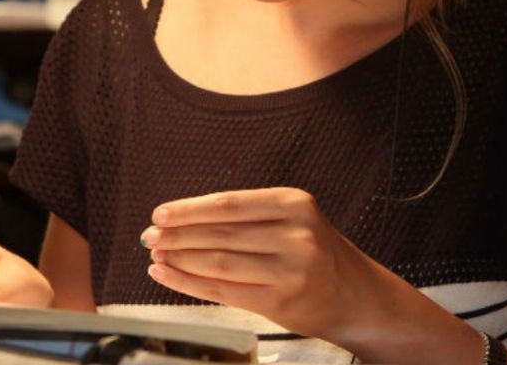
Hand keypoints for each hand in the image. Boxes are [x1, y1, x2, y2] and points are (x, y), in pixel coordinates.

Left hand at [139, 187, 375, 339]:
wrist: (355, 295)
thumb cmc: (315, 252)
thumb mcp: (293, 220)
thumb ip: (246, 218)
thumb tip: (182, 221)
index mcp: (295, 204)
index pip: (230, 204)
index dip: (190, 209)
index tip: (161, 214)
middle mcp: (296, 235)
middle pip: (221, 233)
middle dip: (178, 235)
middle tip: (150, 236)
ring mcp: (291, 270)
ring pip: (219, 262)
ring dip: (180, 259)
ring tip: (157, 256)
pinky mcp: (281, 302)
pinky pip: (224, 290)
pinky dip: (190, 283)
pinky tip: (169, 276)